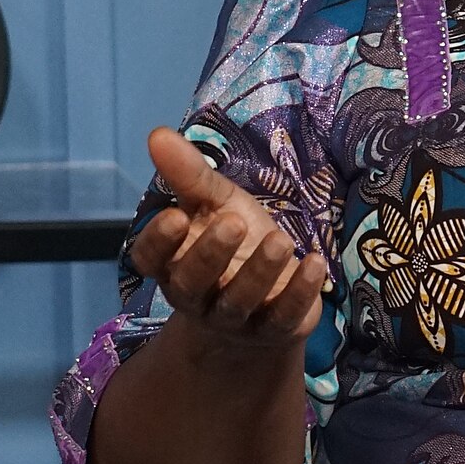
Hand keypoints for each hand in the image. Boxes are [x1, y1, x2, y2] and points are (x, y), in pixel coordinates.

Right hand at [130, 126, 327, 350]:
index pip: (149, 260)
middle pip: (191, 284)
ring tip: (280, 240)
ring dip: (259, 271)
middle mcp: (196, 297)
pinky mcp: (273, 330)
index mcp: (172, 263)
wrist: (269, 296)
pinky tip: (314, 263)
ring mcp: (234, 319)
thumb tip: (157, 133)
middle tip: (233, 222)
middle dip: (210, 255)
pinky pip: (283, 317)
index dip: (158, 242)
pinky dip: (300, 292)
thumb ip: (188, 175)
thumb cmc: (233, 243)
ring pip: (237, 302)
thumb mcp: (214, 203)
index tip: (175, 215)